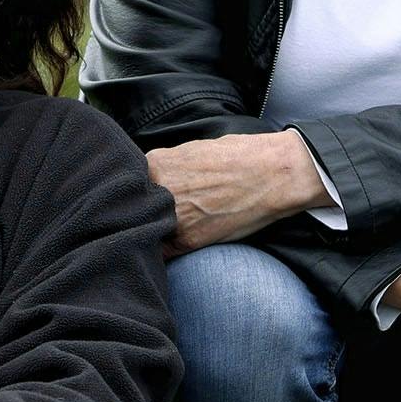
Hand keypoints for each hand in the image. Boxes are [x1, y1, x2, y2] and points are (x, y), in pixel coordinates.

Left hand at [143, 131, 331, 253]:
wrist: (274, 174)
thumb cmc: (240, 157)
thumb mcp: (192, 149)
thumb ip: (164, 166)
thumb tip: (148, 178)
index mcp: (155, 165)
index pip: (126, 182)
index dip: (132, 191)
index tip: (136, 196)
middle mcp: (157, 191)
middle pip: (130, 207)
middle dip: (136, 210)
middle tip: (149, 212)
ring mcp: (172, 218)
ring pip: (144, 229)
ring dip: (147, 230)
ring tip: (160, 227)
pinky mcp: (188, 241)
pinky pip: (161, 252)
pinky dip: (161, 250)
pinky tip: (170, 243)